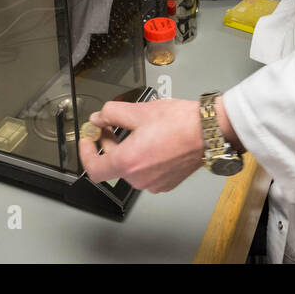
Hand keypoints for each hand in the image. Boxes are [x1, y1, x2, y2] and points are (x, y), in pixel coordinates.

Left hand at [78, 98, 206, 192]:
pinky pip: (145, 172)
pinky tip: (151, 140)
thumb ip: (111, 114)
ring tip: (137, 130)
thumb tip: (98, 118)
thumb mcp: (139, 111)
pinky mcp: (166, 183)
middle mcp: (139, 178)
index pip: (94, 169)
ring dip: (126, 150)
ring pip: (130, 168)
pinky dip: (142, 158)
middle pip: (112, 166)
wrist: (209, 132)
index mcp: (128, 162)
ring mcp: (154, 183)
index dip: (85, 153)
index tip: (88, 140)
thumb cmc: (179, 123)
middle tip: (110, 126)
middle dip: (107, 145)